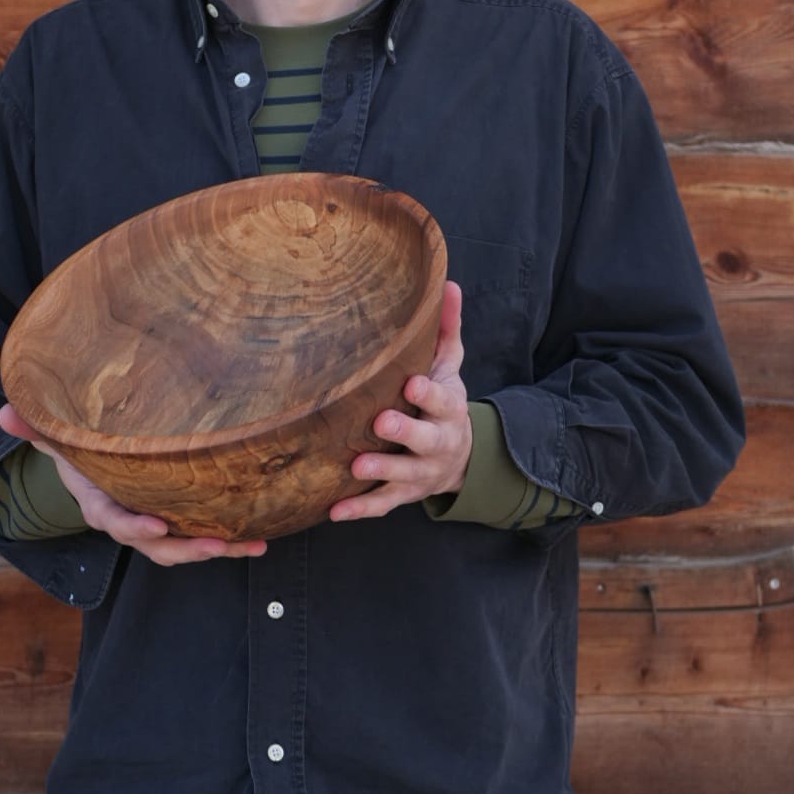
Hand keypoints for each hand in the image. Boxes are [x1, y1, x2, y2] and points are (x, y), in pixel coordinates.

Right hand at [0, 403, 266, 565]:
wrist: (94, 469)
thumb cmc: (80, 450)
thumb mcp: (58, 438)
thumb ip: (36, 428)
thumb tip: (6, 412)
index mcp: (101, 505)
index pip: (115, 522)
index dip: (134, 526)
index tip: (156, 524)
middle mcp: (131, 521)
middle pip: (158, 545)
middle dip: (187, 547)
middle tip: (216, 544)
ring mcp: (157, 524)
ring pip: (185, 547)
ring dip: (219, 548)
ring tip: (250, 545)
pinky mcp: (180, 520)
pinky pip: (205, 535)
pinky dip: (233, 540)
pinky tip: (261, 538)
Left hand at [329, 280, 471, 523]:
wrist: (460, 458)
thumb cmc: (442, 401)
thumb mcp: (450, 366)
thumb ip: (446, 329)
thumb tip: (448, 282)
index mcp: (447, 409)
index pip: (442, 401)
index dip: (429, 393)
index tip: (412, 383)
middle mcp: (436, 443)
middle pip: (424, 440)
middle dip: (405, 432)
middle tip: (381, 423)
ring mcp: (420, 473)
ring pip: (402, 476)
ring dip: (381, 472)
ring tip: (356, 466)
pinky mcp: (403, 495)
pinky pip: (381, 505)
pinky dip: (359, 509)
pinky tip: (334, 511)